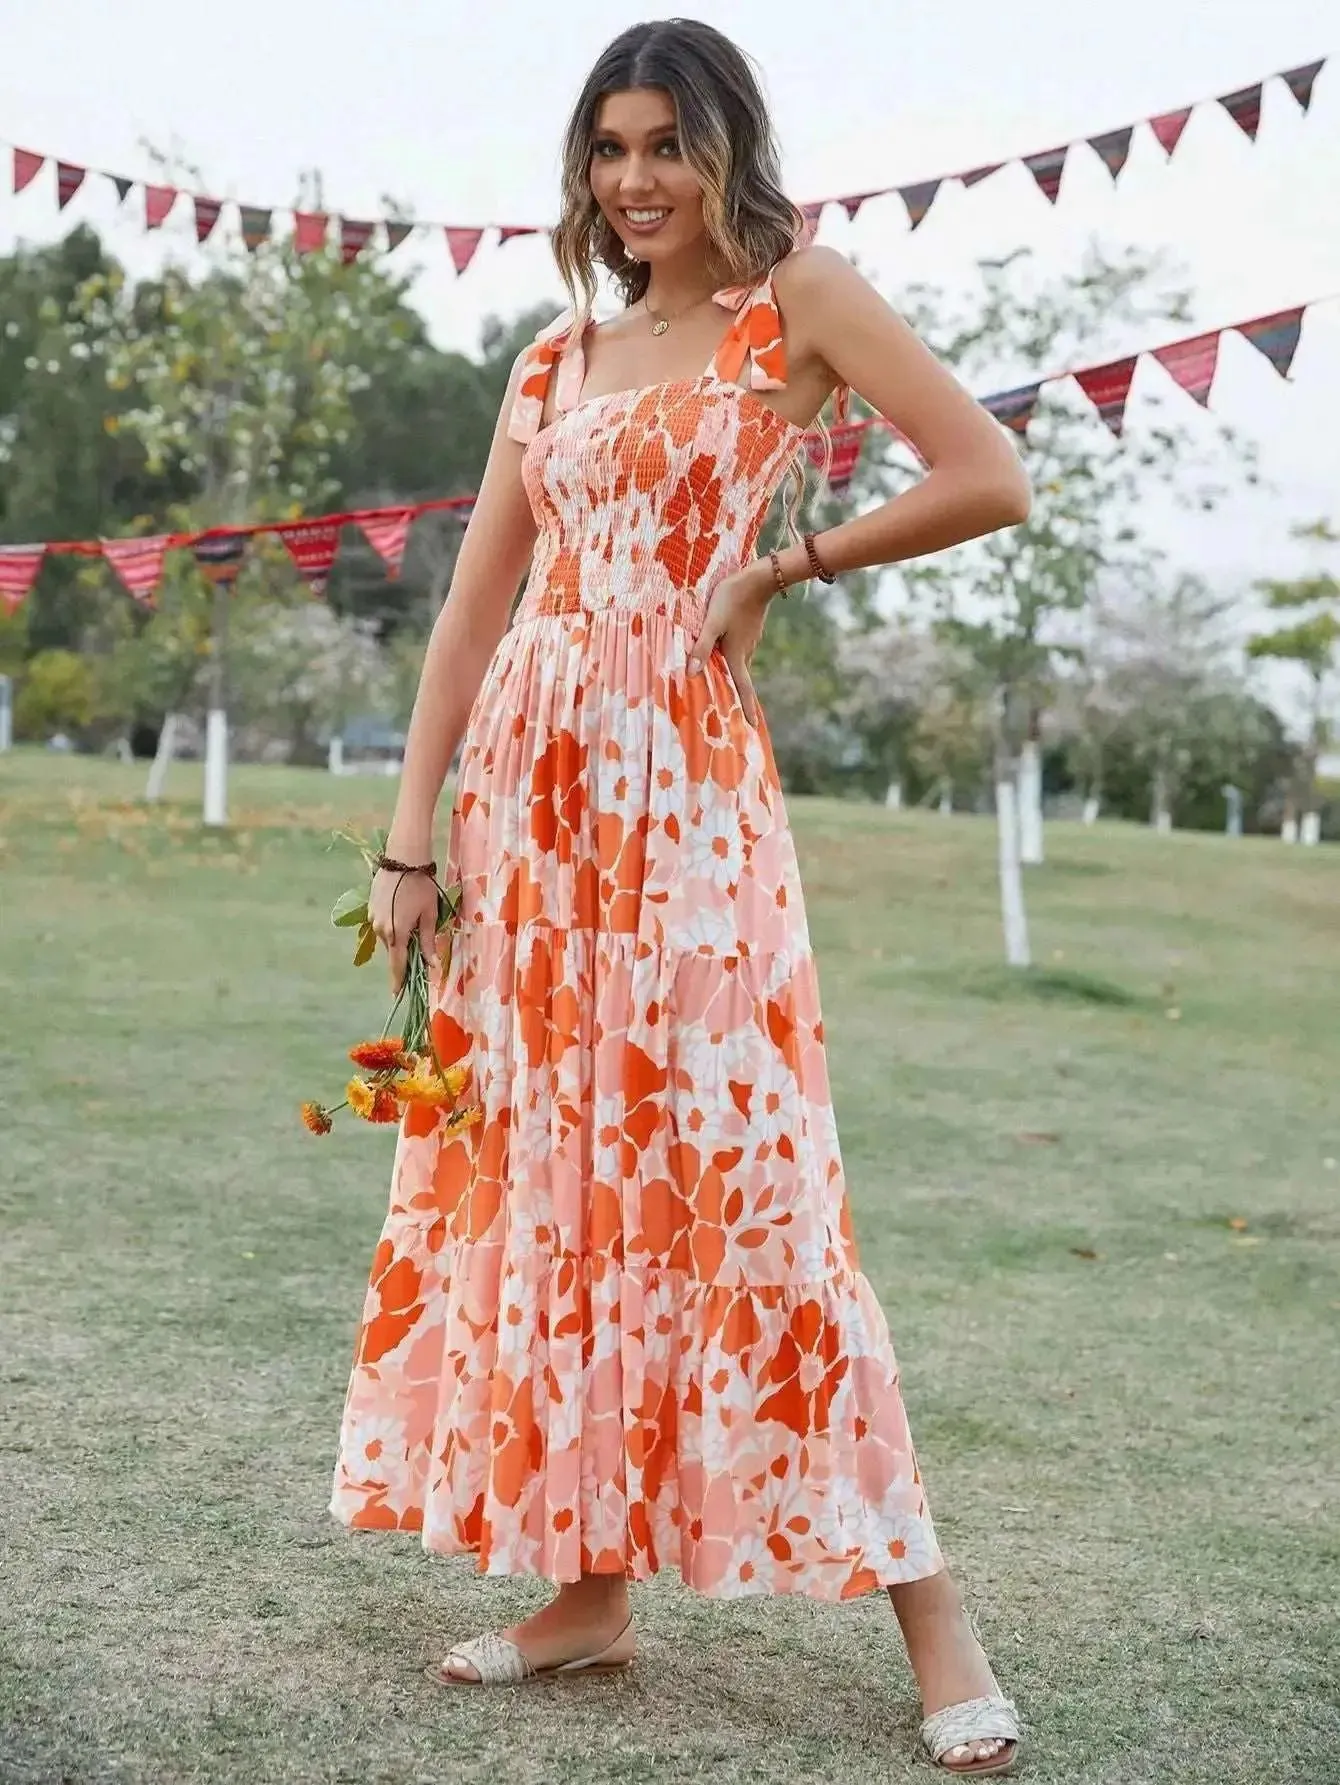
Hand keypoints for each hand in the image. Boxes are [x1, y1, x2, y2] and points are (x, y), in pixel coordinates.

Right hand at [369, 865, 439, 995]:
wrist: (403, 859)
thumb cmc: (421, 886)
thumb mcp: (429, 915)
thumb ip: (429, 941)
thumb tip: (433, 965)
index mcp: (397, 932)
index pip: (397, 964)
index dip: (398, 980)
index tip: (397, 994)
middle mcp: (381, 928)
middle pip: (393, 950)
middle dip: (404, 953)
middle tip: (419, 948)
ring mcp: (373, 918)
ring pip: (388, 937)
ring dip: (399, 937)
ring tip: (413, 920)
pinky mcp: (370, 908)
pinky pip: (382, 924)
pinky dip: (392, 925)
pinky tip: (402, 910)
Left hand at [685, 560, 775, 725]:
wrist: (759, 578)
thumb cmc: (731, 599)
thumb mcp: (711, 623)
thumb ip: (700, 647)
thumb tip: (690, 673)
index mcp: (736, 655)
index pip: (744, 688)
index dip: (747, 708)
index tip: (753, 726)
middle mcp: (746, 651)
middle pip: (739, 676)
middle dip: (737, 693)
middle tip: (733, 708)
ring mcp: (751, 639)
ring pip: (738, 660)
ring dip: (732, 672)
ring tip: (721, 679)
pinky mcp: (751, 629)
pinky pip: (740, 647)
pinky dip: (732, 654)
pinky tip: (723, 648)